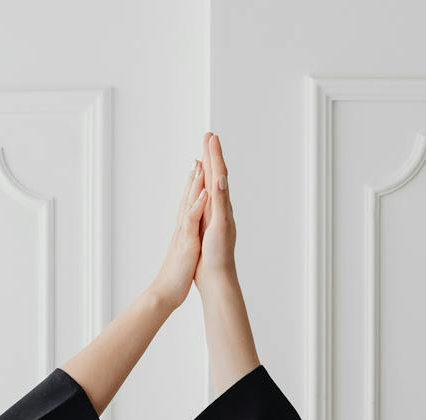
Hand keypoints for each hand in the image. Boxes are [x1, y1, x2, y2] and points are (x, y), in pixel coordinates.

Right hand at [147, 158, 207, 309]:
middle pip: (189, 195)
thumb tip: (188, 227)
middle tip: (200, 153)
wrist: (166, 291)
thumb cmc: (177, 274)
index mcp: (185, 228)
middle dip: (196, 174)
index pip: (191, 200)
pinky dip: (198, 205)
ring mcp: (184, 232)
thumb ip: (186, 235)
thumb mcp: (184, 249)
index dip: (196, 183)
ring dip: (195, 183)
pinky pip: (192, 220)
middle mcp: (183, 226)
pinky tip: (205, 193)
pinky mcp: (186, 242)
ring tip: (201, 163)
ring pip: (189, 202)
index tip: (200, 165)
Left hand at [193, 131, 235, 286]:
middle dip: (214, 154)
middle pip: (217, 176)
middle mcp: (221, 209)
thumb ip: (204, 215)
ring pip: (220, 186)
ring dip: (217, 164)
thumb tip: (203, 203)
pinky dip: (219, 191)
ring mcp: (223, 216)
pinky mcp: (221, 227)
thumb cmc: (208, 258)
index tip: (206, 143)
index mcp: (214, 209)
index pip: (211, 180)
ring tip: (214, 144)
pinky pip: (220, 206)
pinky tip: (217, 176)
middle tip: (210, 133)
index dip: (209, 161)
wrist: (216, 278)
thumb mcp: (203, 230)